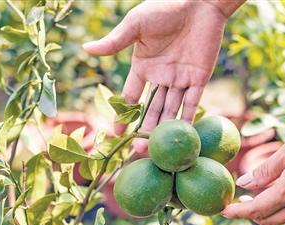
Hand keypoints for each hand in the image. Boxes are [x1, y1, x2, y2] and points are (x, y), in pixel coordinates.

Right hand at [83, 1, 227, 151]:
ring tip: (157, 149)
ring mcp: (180, 79)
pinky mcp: (199, 79)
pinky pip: (192, 102)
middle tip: (139, 149)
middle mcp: (161, 77)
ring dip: (164, 129)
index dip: (124, 114)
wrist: (199, 3)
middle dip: (145, 129)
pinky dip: (188, 118)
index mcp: (143, 66)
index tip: (117, 133)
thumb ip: (115, 41)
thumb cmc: (165, 8)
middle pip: (151, 109)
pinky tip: (182, 135)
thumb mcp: (136, 25)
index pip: (131, 96)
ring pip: (170, 110)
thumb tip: (85, 49)